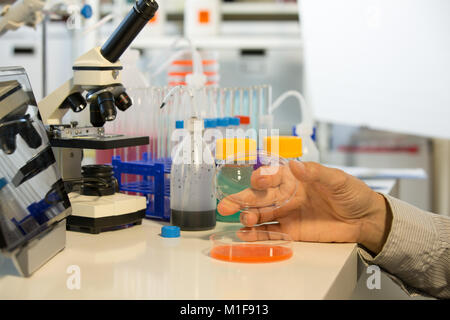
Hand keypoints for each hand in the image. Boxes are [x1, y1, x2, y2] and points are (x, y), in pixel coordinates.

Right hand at [217, 161, 391, 253]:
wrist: (364, 220)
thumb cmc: (352, 193)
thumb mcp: (338, 180)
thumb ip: (316, 173)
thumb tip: (296, 166)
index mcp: (295, 177)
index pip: (273, 176)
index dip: (262, 178)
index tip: (257, 180)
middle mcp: (286, 194)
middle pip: (259, 196)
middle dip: (242, 199)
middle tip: (227, 205)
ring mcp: (286, 213)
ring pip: (261, 214)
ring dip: (249, 217)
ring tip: (243, 220)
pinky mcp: (290, 231)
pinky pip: (270, 233)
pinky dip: (256, 235)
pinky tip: (245, 235)